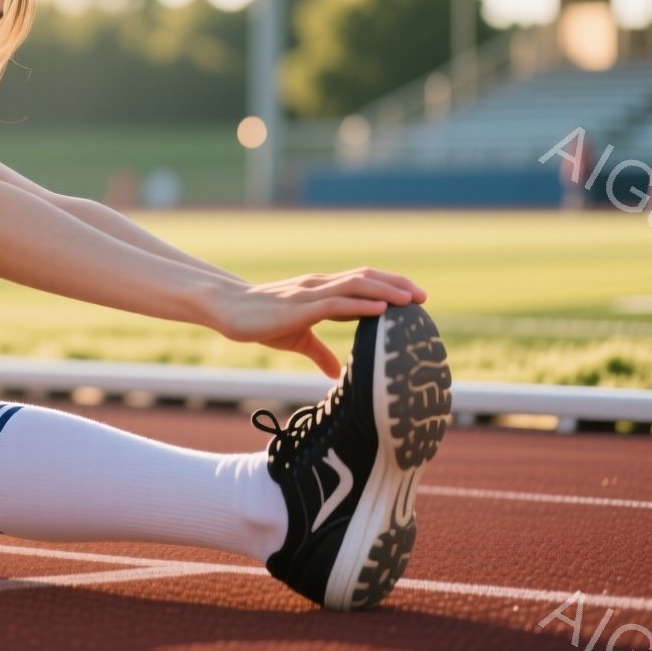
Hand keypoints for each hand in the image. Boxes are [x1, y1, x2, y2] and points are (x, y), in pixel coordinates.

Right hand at [211, 268, 427, 378]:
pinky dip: (361, 304)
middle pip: (366, 278)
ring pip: (356, 285)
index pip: (361, 282)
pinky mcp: (300, 307)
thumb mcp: (296, 338)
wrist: (227, 310)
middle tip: (424, 297)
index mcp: (320, 291)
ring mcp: (311, 294)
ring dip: (386, 290)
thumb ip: (319, 351)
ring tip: (411, 299)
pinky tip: (381, 308)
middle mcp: (320, 286)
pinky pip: (336, 303)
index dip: (389, 287)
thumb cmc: (259, 321)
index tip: (414, 298)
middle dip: (397, 285)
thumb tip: (338, 372)